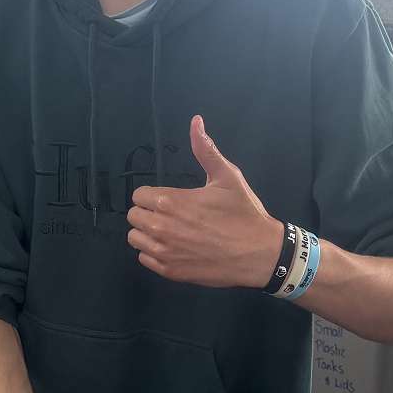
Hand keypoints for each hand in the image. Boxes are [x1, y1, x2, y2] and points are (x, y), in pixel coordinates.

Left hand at [127, 117, 280, 288]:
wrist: (259, 254)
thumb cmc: (243, 213)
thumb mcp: (227, 177)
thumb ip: (205, 149)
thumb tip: (196, 121)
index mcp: (170, 202)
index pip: (139, 195)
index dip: (152, 195)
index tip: (169, 199)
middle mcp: (161, 227)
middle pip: (133, 216)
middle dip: (147, 212)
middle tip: (170, 214)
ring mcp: (164, 252)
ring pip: (135, 238)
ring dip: (147, 233)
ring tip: (169, 231)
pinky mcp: (170, 271)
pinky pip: (144, 259)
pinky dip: (154, 253)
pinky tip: (174, 247)